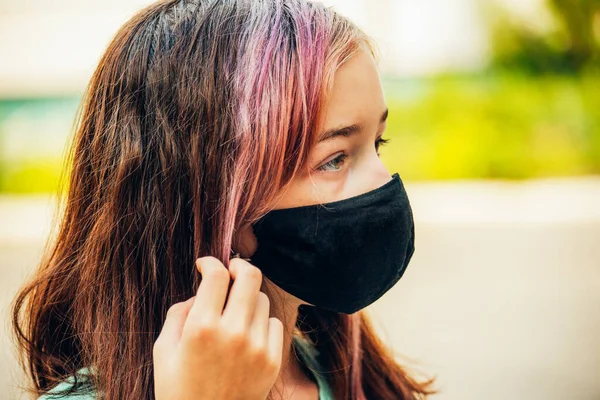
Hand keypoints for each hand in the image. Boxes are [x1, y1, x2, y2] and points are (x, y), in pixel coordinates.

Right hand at [153, 256, 283, 399]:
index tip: (206, 264)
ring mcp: (257, 346)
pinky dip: (261, 321)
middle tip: (231, 271)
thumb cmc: (178, 388)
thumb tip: (200, 292)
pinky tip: (247, 333)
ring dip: (248, 297)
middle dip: (239, 267)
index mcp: (202, 328)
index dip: (211, 262)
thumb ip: (179, 313)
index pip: (217, 275)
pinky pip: (274, 323)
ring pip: (262, 299)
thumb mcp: (163, 350)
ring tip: (234, 311)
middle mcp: (233, 333)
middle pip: (250, 277)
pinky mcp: (273, 360)